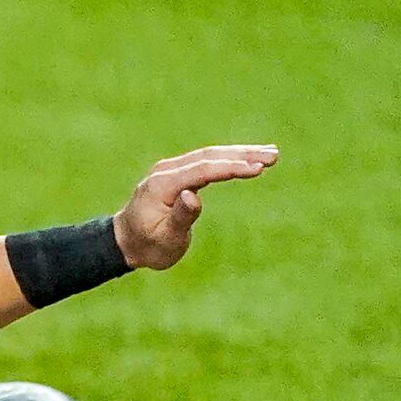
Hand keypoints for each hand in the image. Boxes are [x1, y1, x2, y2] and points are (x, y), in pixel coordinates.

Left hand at [113, 144, 277, 271]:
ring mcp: (170, 170)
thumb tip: (193, 195)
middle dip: (243, 155)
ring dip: (240, 154)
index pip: (203, 170)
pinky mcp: (177, 173)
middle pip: (209, 157)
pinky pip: (206, 162)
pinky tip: (249, 159)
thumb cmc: (147, 246)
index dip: (232, 168)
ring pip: (210, 156)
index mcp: (162, 185)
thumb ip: (180, 218)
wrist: (126, 241)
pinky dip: (229, 159)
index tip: (259, 168)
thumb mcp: (165, 238)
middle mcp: (166, 171)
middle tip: (274, 156)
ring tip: (271, 154)